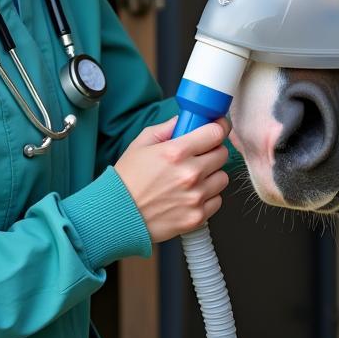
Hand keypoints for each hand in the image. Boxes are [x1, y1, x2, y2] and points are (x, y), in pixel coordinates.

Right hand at [114, 116, 229, 242]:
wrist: (115, 216)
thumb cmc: (126, 180)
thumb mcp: (140, 144)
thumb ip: (166, 128)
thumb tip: (184, 120)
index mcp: (176, 152)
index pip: (216, 132)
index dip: (219, 127)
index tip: (218, 127)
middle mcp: (190, 173)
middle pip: (222, 154)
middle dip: (213, 151)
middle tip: (199, 155)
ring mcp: (195, 197)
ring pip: (222, 177)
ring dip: (212, 175)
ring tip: (194, 178)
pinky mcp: (197, 217)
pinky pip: (217, 200)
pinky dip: (209, 197)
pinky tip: (191, 195)